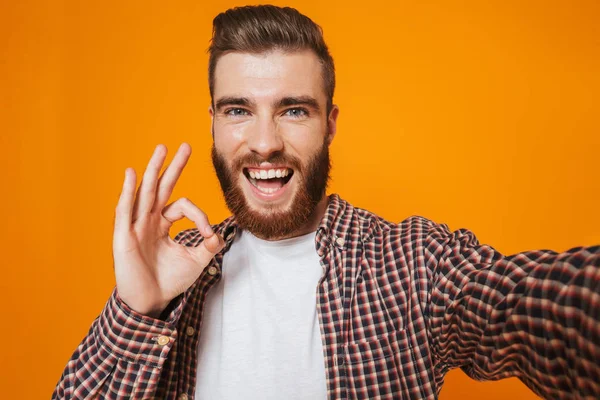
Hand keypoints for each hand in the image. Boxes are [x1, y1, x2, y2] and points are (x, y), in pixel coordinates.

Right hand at [112, 143, 223, 317]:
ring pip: (145, 192)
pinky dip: (128, 192)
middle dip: (173, 166)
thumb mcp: (196, 262)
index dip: (200, 216)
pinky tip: (133, 174)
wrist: (151, 302)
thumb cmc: (170, 281)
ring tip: (162, 149)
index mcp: (163, 223)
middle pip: (161, 187)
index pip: (182, 205)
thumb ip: (209, 246)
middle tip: (185, 146)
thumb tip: (220, 233)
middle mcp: (149, 220)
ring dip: (154, 170)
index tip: (208, 234)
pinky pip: (125, 210)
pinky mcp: (123, 236)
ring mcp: (135, 226)